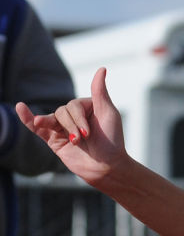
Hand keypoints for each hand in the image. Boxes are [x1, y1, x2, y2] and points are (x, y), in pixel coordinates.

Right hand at [16, 67, 126, 186]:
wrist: (106, 166)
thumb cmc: (112, 139)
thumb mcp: (108, 113)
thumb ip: (99, 92)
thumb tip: (101, 69)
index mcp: (87, 106)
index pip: (73, 105)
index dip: (79, 118)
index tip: (90, 133)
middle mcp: (74, 115)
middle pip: (62, 111)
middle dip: (72, 125)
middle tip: (83, 139)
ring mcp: (63, 127)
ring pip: (51, 119)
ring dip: (57, 128)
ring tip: (64, 137)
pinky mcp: (54, 140)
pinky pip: (37, 128)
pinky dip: (28, 118)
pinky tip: (20, 108)